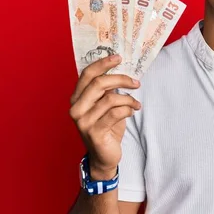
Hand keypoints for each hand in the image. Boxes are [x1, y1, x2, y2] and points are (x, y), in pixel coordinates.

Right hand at [69, 55, 141, 179]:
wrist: (104, 156)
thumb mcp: (105, 105)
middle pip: (99, 83)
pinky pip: (115, 113)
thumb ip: (107, 90)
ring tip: (136, 103)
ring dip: (129, 99)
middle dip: (121, 79)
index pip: (87, 74)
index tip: (119, 57)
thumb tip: (121, 69)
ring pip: (110, 99)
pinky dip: (128, 109)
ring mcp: (83, 121)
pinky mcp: (94, 132)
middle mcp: (76, 108)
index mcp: (77, 98)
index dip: (103, 64)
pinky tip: (132, 111)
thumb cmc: (107, 127)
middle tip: (136, 82)